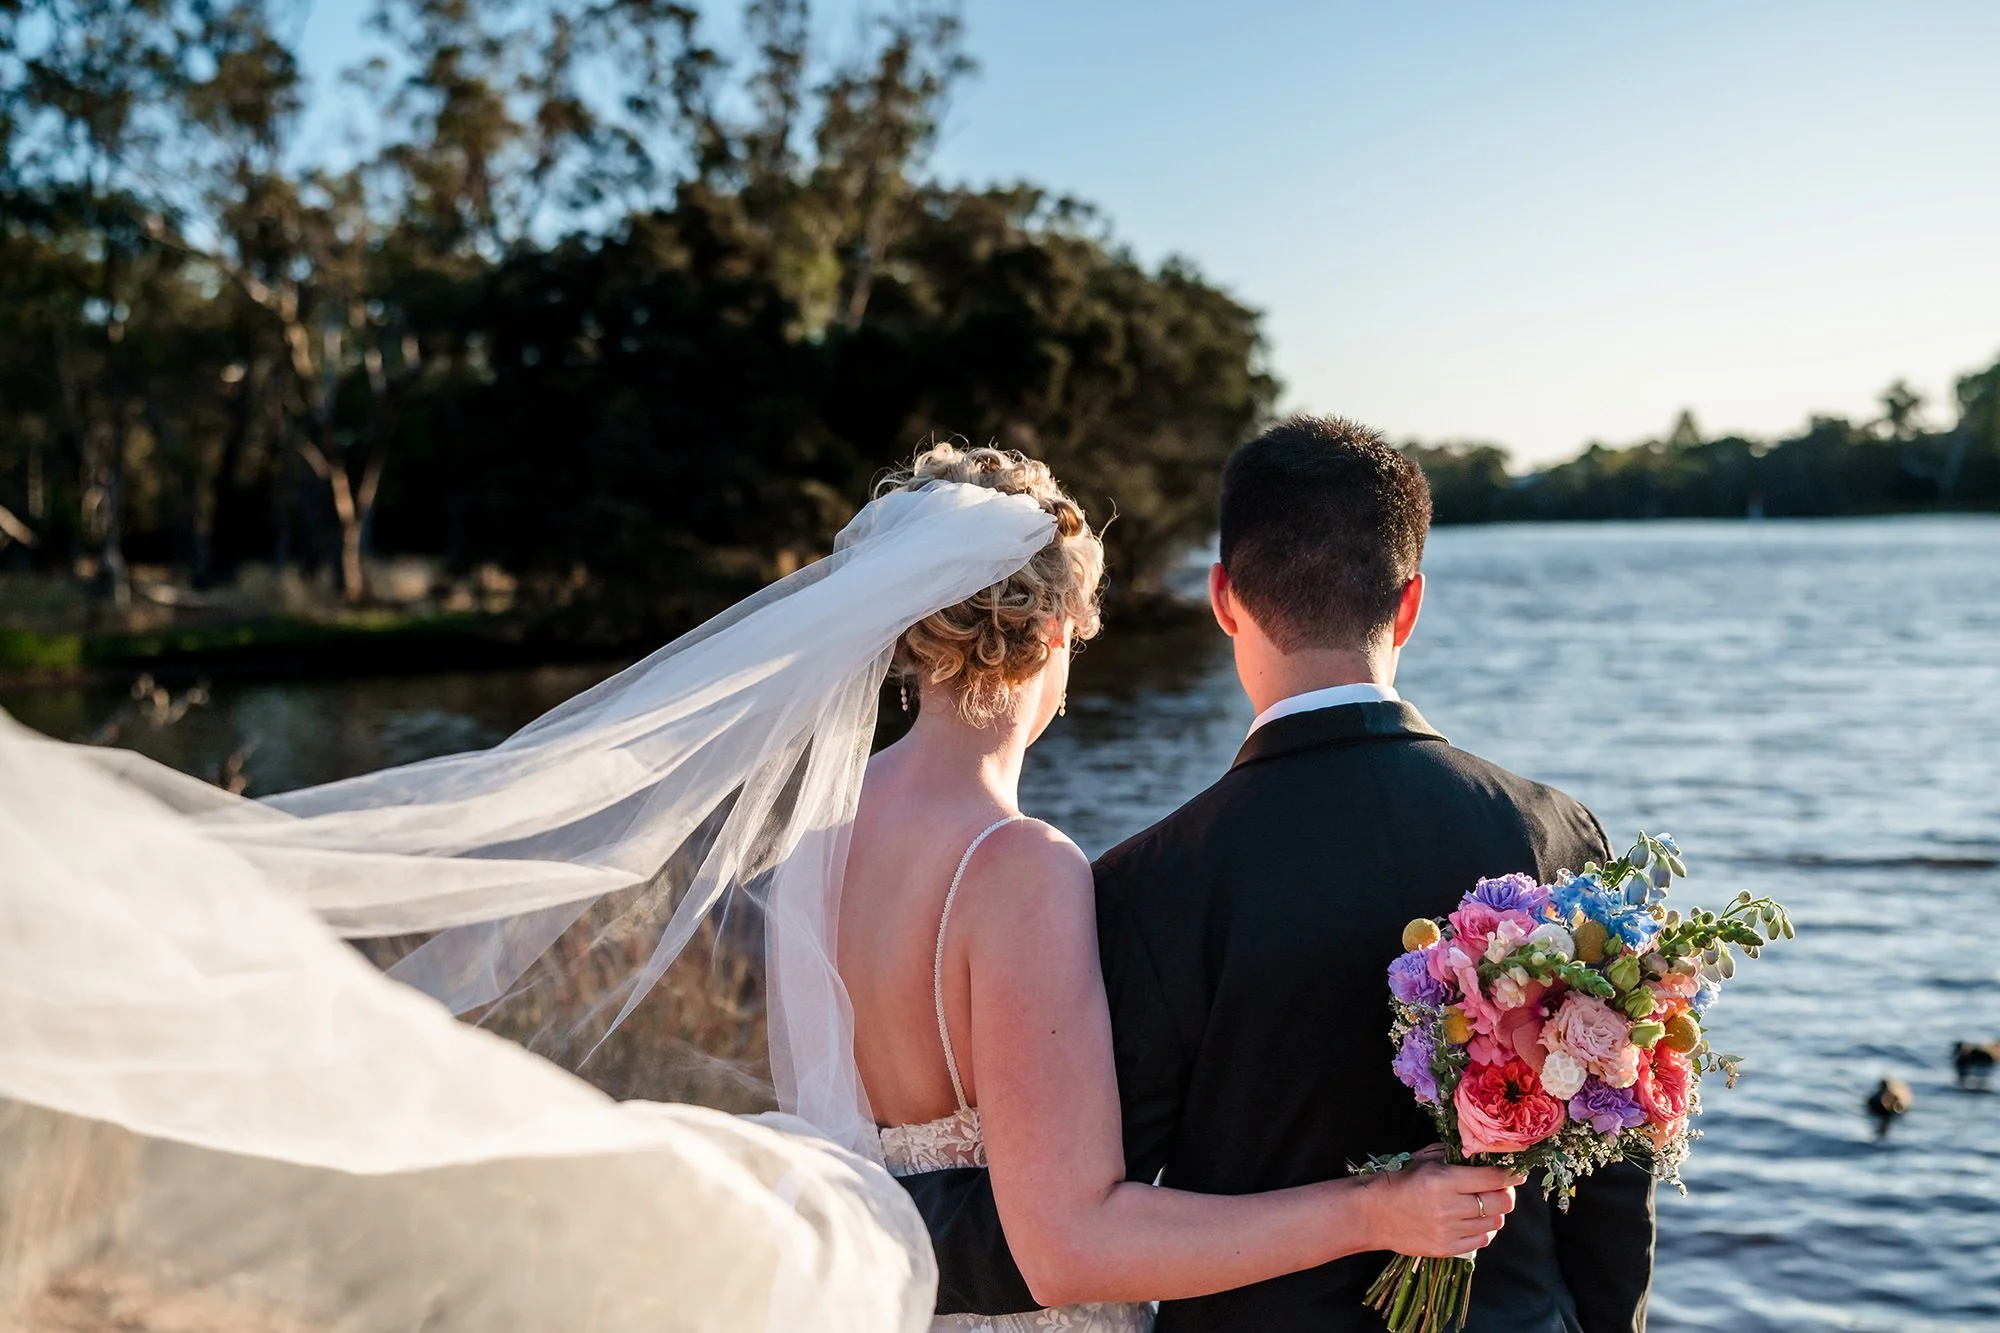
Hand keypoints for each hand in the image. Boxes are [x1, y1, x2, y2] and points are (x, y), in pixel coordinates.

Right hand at [1357, 1158, 1522, 1257]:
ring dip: (1494, 1212)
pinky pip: (1482, 1241)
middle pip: (1501, 1203)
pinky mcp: (1446, 1249)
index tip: (1516, 1172)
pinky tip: (1473, 1221)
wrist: (1373, 1214)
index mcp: (1443, 1180)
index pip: (1492, 1178)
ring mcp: (1449, 1231)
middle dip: (1506, 1193)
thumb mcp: (1424, 1160)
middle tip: (1501, 1189)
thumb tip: (1482, 1153)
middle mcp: (1449, 1207)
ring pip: (1495, 1222)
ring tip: (1483, 1205)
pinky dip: (1483, 1230)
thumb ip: (1453, 1155)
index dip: (1510, 1175)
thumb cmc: (1399, 1181)